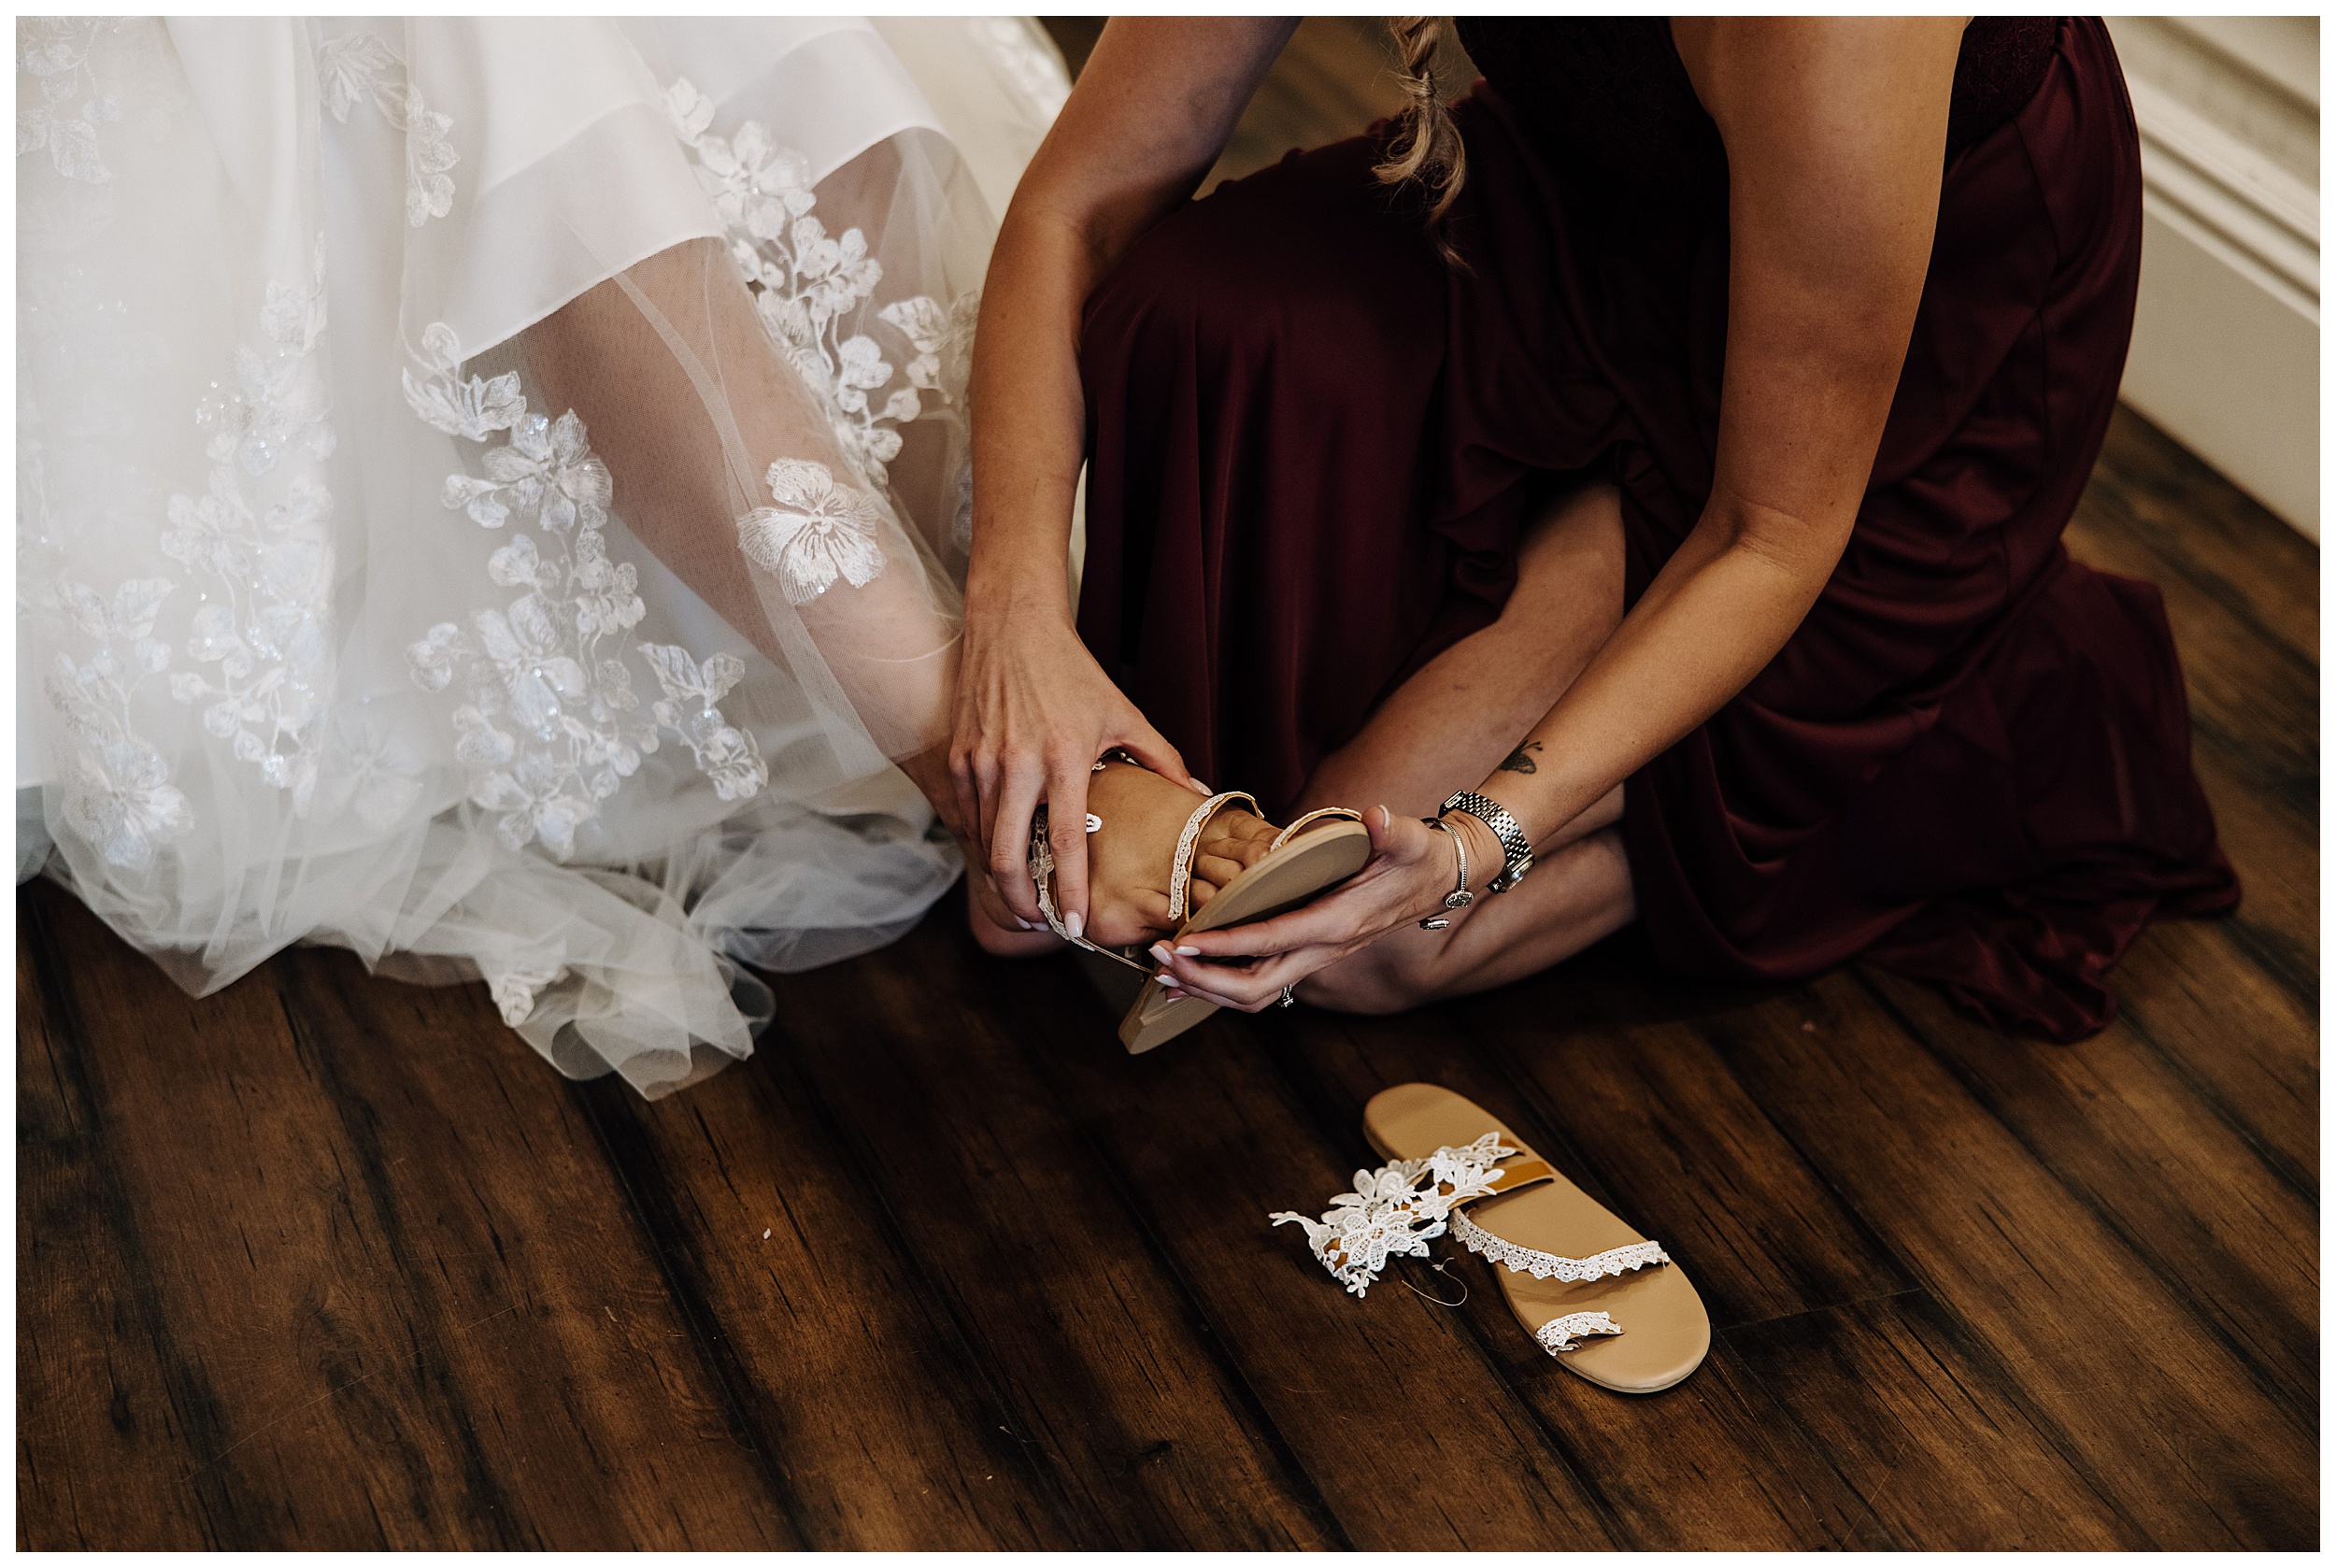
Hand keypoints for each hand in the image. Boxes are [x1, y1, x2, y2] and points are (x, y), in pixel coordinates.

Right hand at [949, 605, 1200, 931]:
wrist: (1012, 626)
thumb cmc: (1072, 672)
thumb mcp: (1123, 713)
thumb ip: (1162, 758)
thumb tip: (1199, 795)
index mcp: (1062, 758)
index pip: (1066, 843)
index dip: (1071, 890)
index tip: (1079, 924)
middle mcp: (1016, 765)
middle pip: (1008, 858)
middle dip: (1022, 904)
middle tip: (1041, 926)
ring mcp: (980, 763)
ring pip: (984, 842)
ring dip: (1002, 878)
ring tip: (1024, 899)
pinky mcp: (958, 757)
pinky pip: (968, 816)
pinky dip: (984, 843)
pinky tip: (1003, 857)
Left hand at [1143, 806, 1499, 1009]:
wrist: (1436, 879)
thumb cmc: (1417, 857)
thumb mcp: (1410, 839)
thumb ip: (1393, 831)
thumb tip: (1376, 817)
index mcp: (1338, 923)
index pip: (1272, 940)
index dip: (1226, 945)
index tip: (1185, 939)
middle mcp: (1323, 950)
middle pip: (1255, 987)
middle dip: (1203, 978)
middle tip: (1160, 957)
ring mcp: (1314, 958)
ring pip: (1254, 994)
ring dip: (1207, 988)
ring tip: (1162, 973)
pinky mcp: (1307, 955)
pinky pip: (1260, 983)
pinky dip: (1221, 985)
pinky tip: (1189, 977)